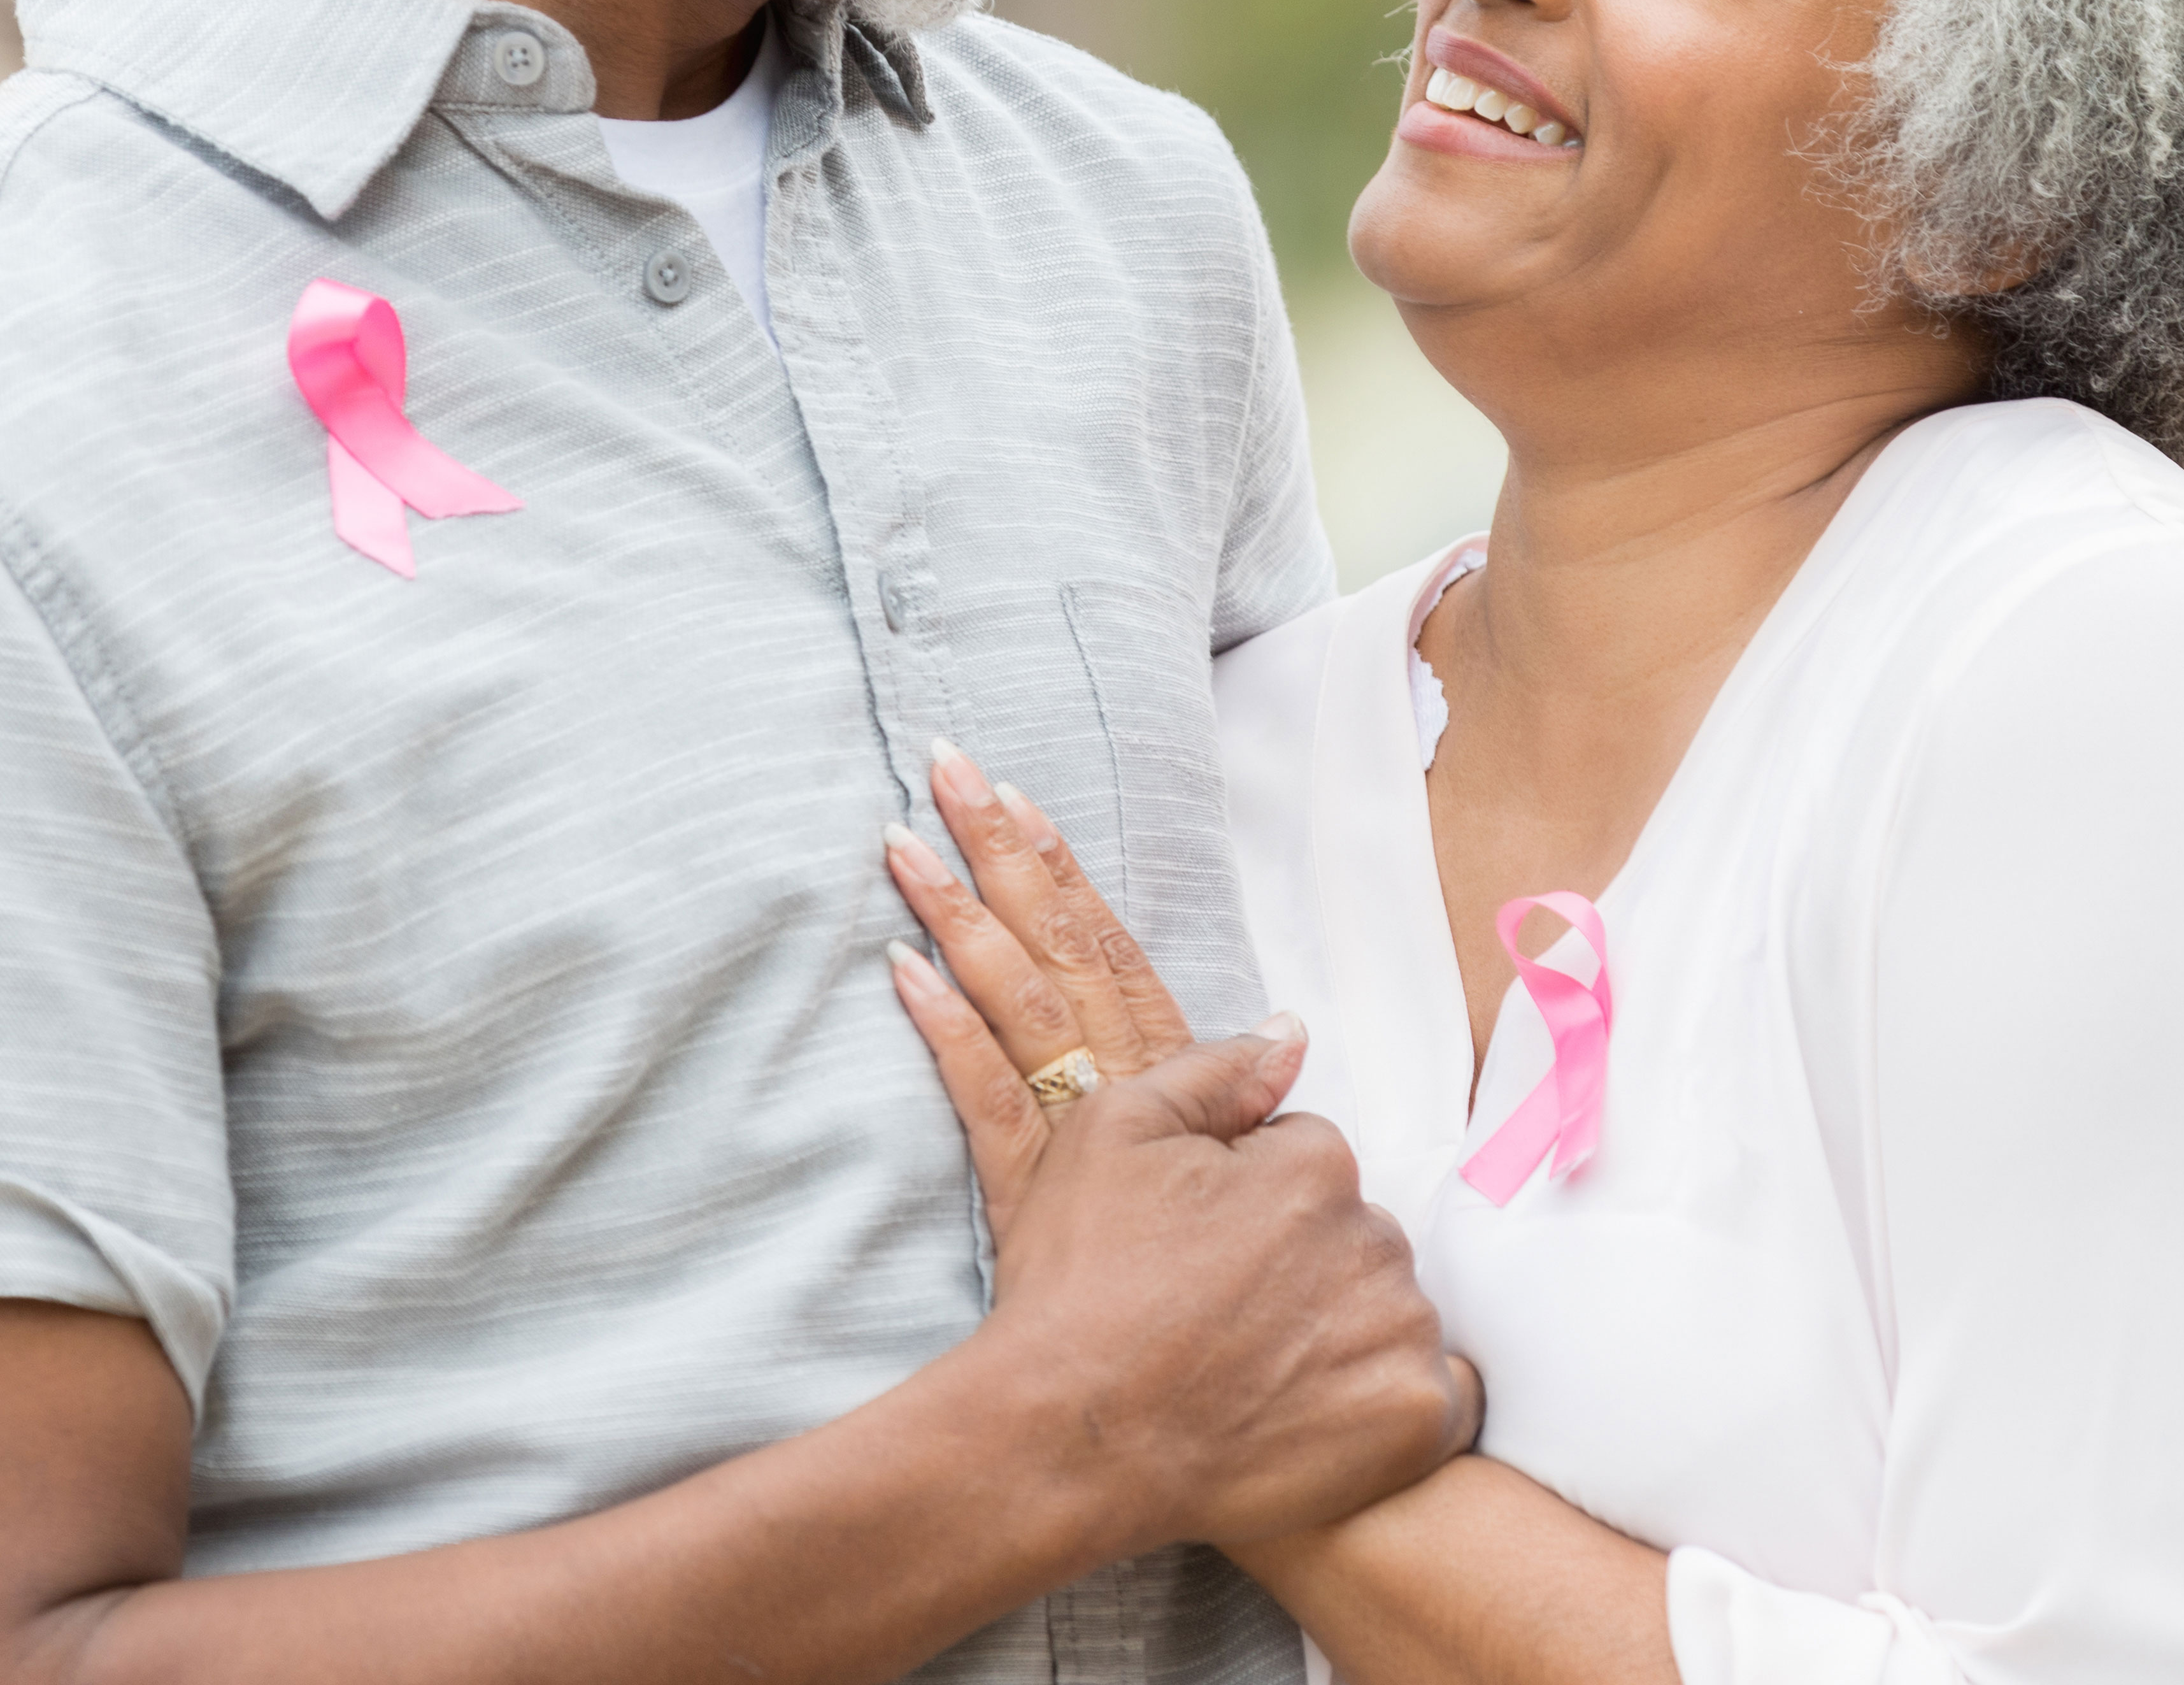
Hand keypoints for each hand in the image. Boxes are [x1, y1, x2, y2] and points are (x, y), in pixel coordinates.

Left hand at [885, 743, 1482, 1550]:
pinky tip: (901, 971)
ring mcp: (1075, 1149)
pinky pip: (989, 1104)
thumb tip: (1283, 1029)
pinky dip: (947, 1034)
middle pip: (1061, 950)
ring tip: (902, 835)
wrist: (1248, 1422)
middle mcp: (1127, 1098)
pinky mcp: (1035, 1207)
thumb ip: (1255, 1108)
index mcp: (1178, 1089)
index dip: (1066, 877)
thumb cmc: (1266, 1315)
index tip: (1017, 796)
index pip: (1116, 955)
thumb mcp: (1280, 1196)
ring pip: (1021, 1003)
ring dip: (964, 914)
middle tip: (945, 761)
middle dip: (1005, 855)